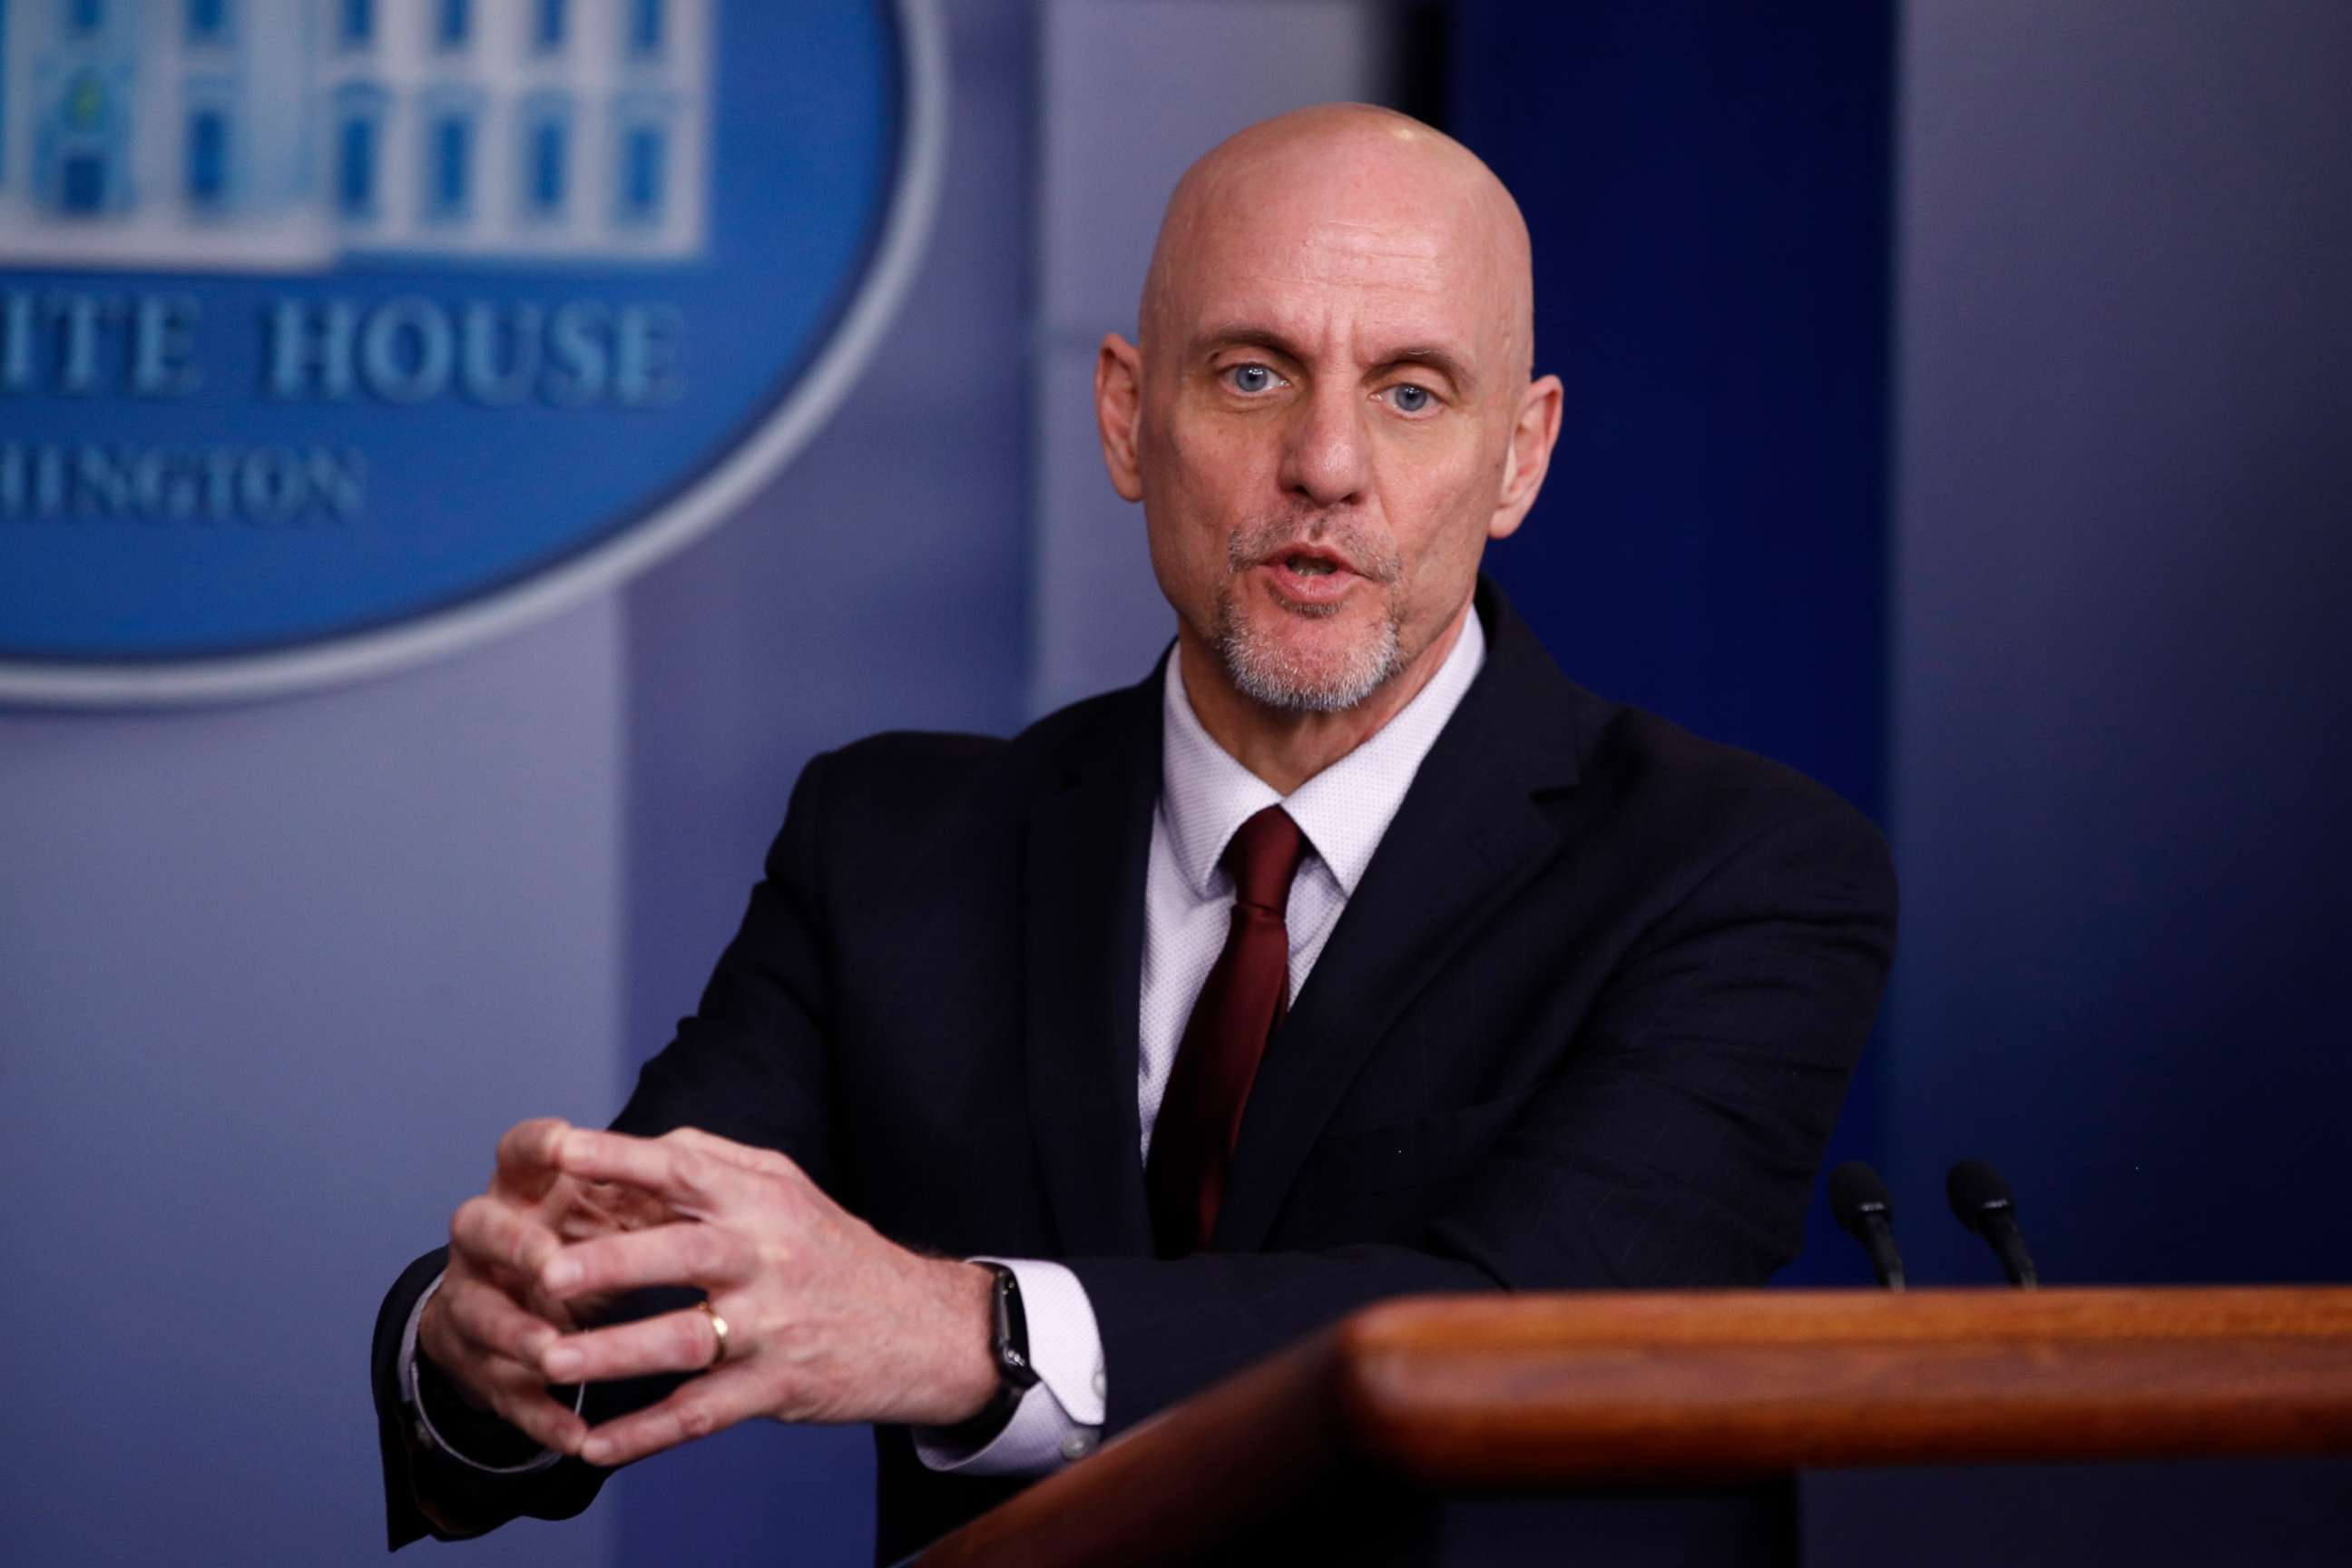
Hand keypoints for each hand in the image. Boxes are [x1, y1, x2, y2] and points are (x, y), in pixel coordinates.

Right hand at [416, 1118, 670, 1455]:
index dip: (537, 1145)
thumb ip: (640, 1186)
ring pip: (480, 1315)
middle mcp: (486, 1238)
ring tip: (554, 1357)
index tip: (566, 1144)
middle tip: (552, 1264)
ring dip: (517, 1336)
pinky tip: (576, 1438)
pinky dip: (539, 1416)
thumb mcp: (607, 1206)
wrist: (517, 1307)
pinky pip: (503, 1392)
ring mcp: (475, 1301)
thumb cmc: (585, 1239)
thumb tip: (701, 1162)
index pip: (518, 1150)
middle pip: (478, 1227)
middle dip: (515, 1245)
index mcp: (524, 1188)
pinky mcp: (483, 1366)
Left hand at [530, 1126, 999, 1467]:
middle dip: (615, 1262)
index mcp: (763, 1201)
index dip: (622, 1159)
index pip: (686, 1167)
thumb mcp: (790, 1189)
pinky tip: (595, 1446)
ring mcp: (772, 1326)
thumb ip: (719, 1162)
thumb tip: (644, 1144)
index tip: (560, 1150)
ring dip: (615, 1353)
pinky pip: (702, 1414)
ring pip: (686, 1340)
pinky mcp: (777, 1386)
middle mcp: (768, 1257)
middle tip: (547, 1271)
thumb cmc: (835, 1251)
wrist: (922, 1327)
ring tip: (549, 1361)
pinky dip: (647, 1434)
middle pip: (685, 1253)